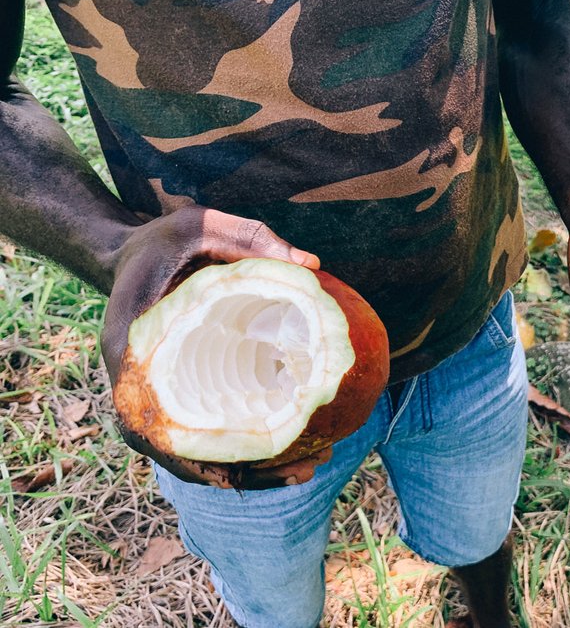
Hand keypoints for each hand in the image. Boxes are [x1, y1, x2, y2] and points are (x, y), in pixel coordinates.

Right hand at [102, 205, 330, 488]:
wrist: (126, 252)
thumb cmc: (161, 240)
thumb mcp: (199, 224)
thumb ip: (251, 238)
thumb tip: (313, 265)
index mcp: (132, 347)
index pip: (146, 420)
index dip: (187, 455)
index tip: (231, 475)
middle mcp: (138, 382)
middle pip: (178, 450)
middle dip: (237, 475)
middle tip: (302, 471)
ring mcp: (156, 393)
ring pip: (194, 451)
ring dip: (246, 470)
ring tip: (308, 469)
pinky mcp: (176, 392)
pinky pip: (204, 431)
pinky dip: (241, 448)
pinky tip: (291, 448)